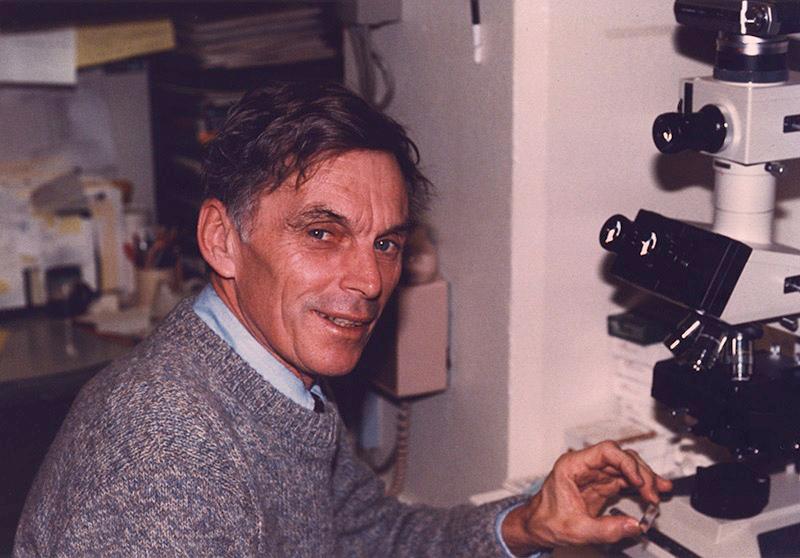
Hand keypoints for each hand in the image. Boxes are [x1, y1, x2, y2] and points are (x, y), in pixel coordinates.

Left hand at [501, 440, 671, 554]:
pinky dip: (640, 487)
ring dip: (644, 478)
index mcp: (572, 466)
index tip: (639, 481)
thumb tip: (634, 525)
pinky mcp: (602, 486)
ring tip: (660, 491)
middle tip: (653, 492)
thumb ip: (607, 529)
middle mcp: (585, 466)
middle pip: (620, 457)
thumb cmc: (545, 521)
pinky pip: (625, 481)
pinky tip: (652, 492)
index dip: (626, 463)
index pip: (606, 451)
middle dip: (640, 472)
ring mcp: (595, 475)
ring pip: (626, 467)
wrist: (536, 528)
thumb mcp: (576, 529)